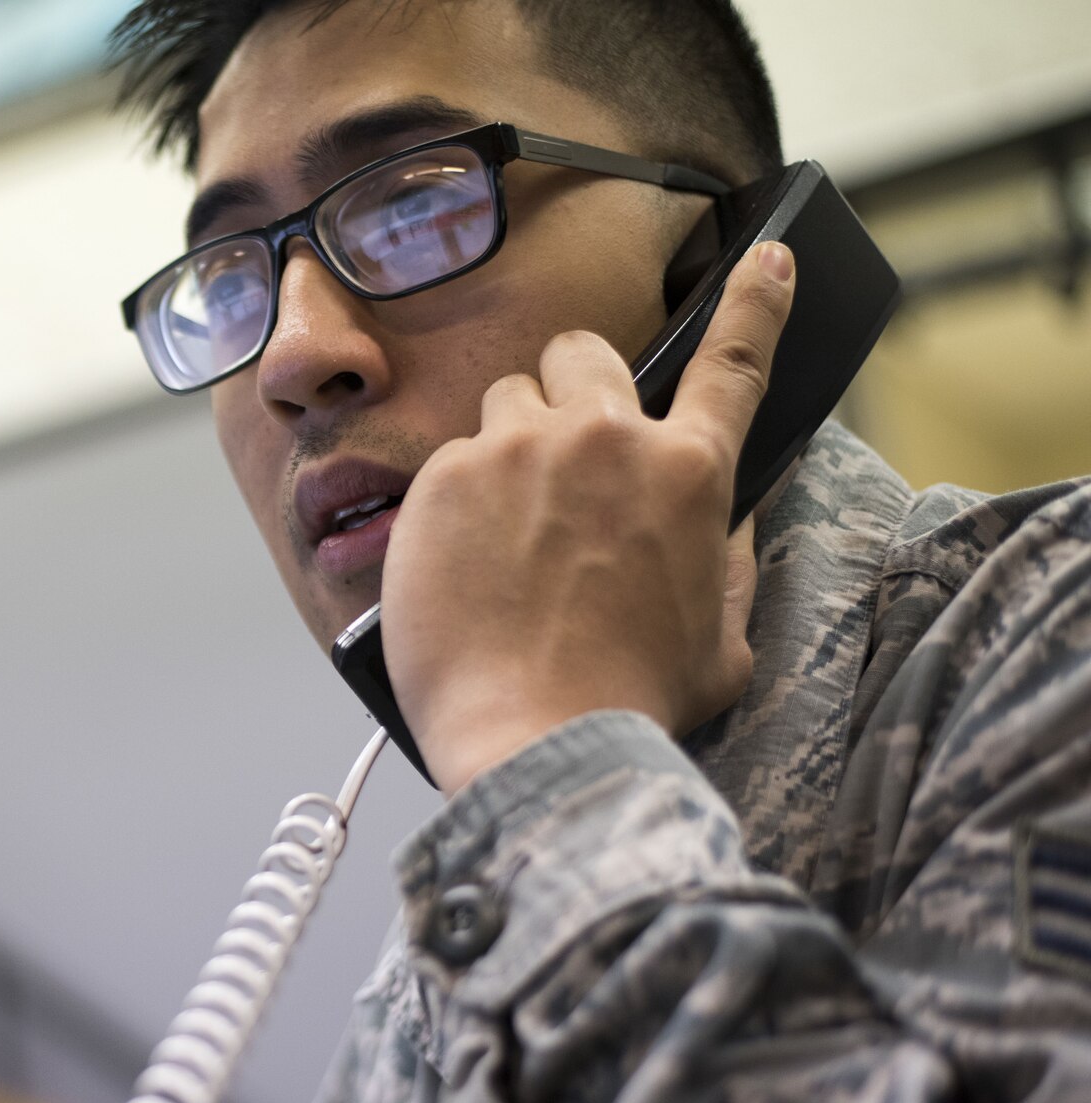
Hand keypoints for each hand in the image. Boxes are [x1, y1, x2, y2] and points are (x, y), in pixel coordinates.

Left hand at [381, 241, 795, 795]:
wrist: (534, 736)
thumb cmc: (630, 701)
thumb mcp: (722, 641)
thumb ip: (726, 563)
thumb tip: (724, 520)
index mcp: (689, 474)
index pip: (734, 362)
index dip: (754, 303)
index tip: (763, 260)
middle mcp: (605, 441)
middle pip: (584, 352)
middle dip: (574, 385)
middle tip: (562, 451)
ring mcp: (517, 451)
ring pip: (508, 397)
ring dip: (511, 441)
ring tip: (506, 524)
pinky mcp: (444, 477)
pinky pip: (451, 458)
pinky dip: (456, 499)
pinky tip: (463, 564)